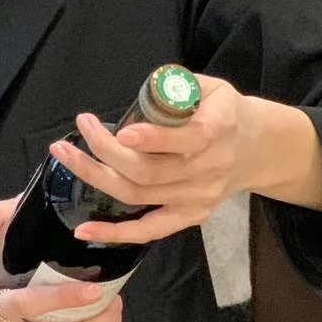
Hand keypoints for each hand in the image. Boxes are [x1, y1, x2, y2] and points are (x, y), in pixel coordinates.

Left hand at [55, 75, 262, 244]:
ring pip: (139, 195)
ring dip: (96, 177)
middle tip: (77, 130)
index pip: (187, 140)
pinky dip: (115, 233)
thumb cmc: (223, 113)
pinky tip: (83, 231)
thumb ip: (178, 87)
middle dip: (105, 153)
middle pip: (149, 171)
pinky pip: (149, 231)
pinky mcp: (189, 217)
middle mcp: (208, 169)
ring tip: (66, 155)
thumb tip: (145, 93)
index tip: (120, 131)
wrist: (256, 149)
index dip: (152, 139)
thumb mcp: (210, 87)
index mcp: (218, 131)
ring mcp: (197, 198)